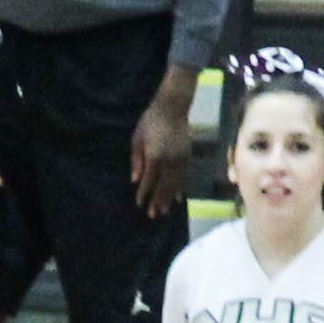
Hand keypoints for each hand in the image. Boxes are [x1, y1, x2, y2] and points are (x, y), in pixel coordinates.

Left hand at [129, 81, 193, 217]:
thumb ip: (136, 160)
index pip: (149, 180)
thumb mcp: (137, 139)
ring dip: (169, 198)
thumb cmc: (150, 121)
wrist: (173, 107)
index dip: (143, 193)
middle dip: (157, 201)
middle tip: (153, 215)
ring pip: (175, 183)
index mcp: (155, 156)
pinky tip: (179, 198)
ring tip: (164, 211)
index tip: (139, 205)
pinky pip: (185, 176)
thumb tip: (135, 180)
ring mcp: (181, 159)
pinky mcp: (188, 156)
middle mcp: (169, 161)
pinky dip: (181, 188)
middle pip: (163, 186)